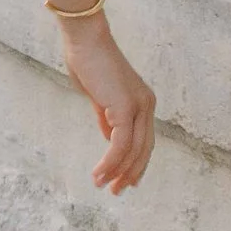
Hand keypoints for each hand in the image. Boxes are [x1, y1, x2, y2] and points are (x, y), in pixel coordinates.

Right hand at [59, 13, 154, 193]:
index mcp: (142, 102)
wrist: (84, 39)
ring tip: (102, 186)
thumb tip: (109, 138)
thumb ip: (106, 117)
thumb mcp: (99, 95)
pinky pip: (120, 144)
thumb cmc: (88, 62)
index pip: (144, 140)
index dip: (136, 163)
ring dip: (117, 172)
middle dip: (130, 173)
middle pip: (144, 149)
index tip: (126, 181)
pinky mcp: (125, 107)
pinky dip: (109, 162)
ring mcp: (138, 106)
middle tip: (116, 191)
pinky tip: (99, 173)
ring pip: (132, 150)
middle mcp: (146, 105)